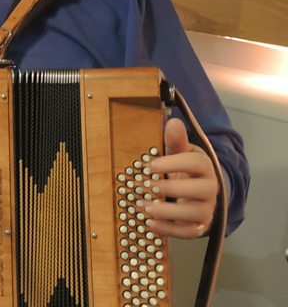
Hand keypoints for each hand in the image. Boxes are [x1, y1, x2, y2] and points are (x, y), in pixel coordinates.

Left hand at [144, 118, 218, 238]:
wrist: (198, 191)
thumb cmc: (184, 169)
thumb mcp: (180, 153)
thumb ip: (176, 141)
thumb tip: (173, 122)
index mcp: (205, 167)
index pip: (196, 163)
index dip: (174, 163)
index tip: (150, 165)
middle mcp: (210, 189)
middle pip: (200, 190)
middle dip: (171, 189)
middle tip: (145, 186)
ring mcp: (207, 209)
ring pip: (195, 214)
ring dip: (168, 212)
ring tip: (144, 207)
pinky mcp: (199, 225)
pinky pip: (188, 232)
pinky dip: (169, 230)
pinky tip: (150, 223)